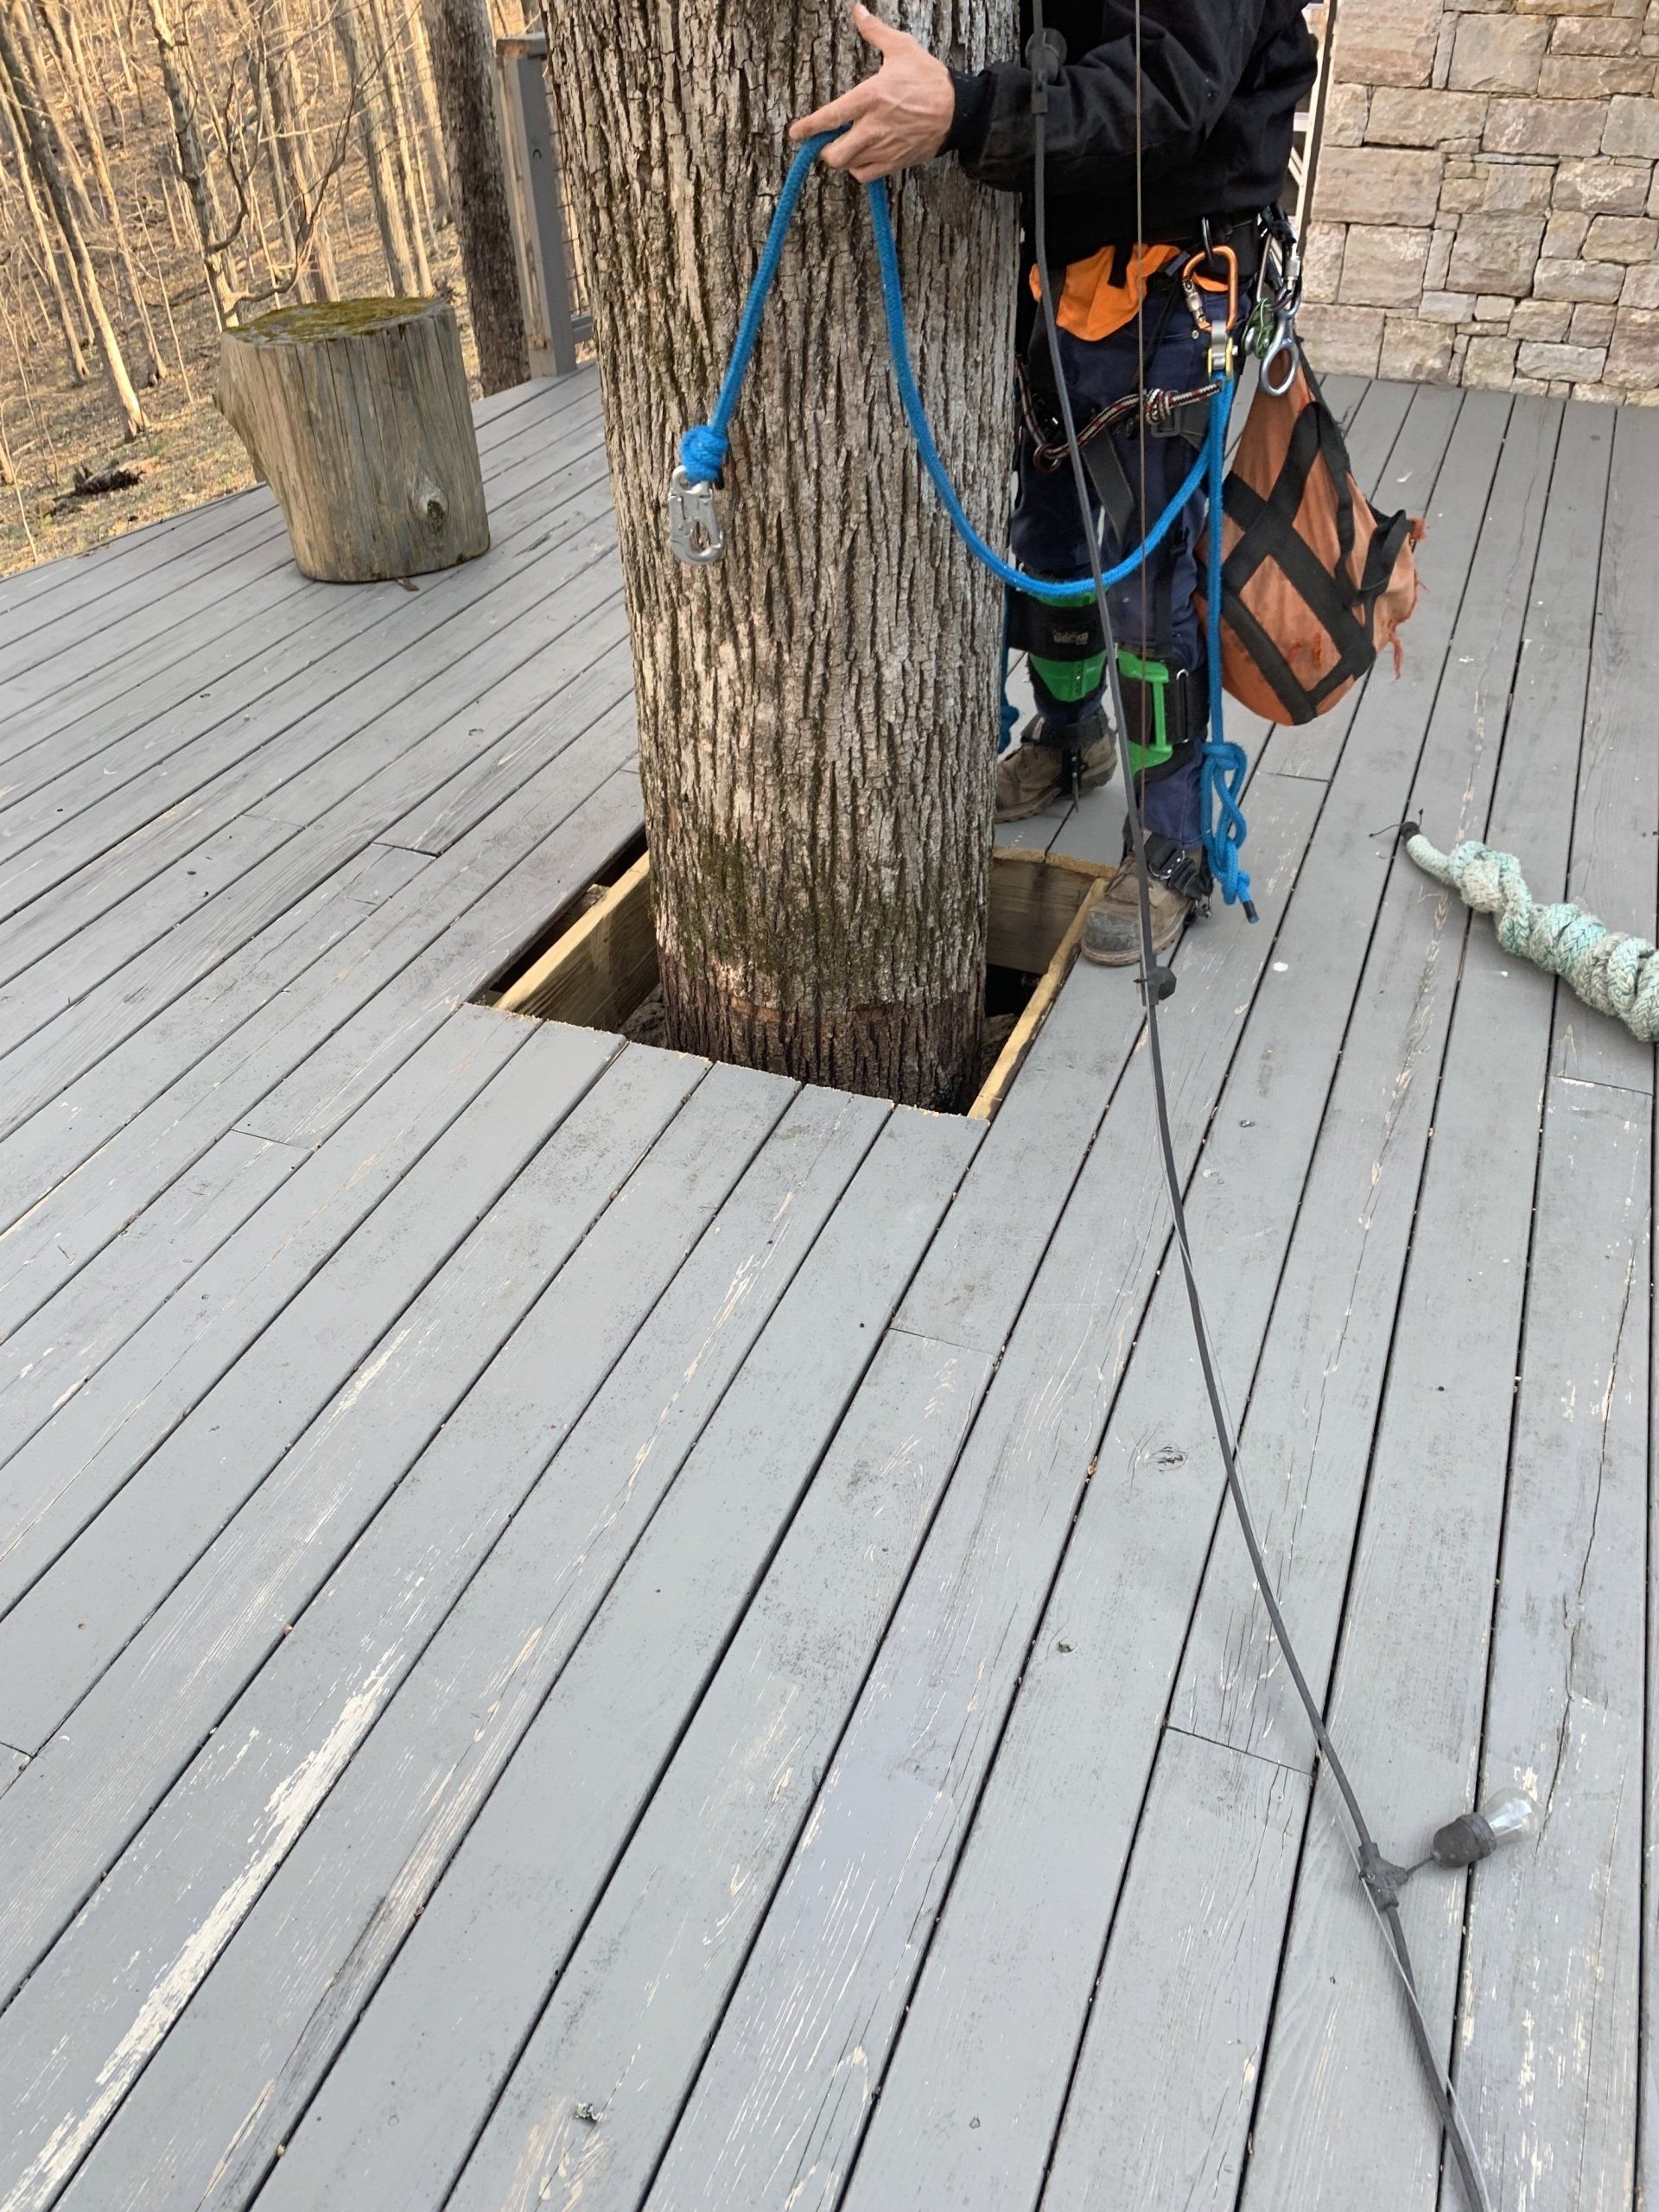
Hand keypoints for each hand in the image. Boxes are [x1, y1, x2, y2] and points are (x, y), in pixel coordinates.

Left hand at [790, 3, 955, 182]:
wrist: (957, 109)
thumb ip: (874, 32)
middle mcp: (873, 127)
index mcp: (870, 97)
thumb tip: (858, 11)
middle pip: (834, 154)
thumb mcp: (901, 48)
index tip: (795, 134)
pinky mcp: (894, 162)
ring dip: (843, 158)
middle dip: (825, 149)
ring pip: (848, 166)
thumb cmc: (928, 77)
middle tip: (828, 140)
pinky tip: (862, 157)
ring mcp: (884, 148)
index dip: (808, 128)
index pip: (830, 117)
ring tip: (847, 146)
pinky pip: (865, 175)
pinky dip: (859, 169)